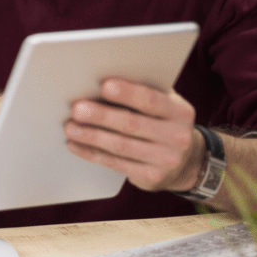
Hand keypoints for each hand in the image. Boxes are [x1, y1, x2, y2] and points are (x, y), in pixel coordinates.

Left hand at [63, 78, 202, 191]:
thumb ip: (144, 92)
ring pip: (120, 146)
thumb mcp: (165, 106)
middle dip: (101, 116)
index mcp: (180, 111)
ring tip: (70, 127)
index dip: (127, 93)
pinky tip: (75, 144)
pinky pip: (115, 163)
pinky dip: (92, 153)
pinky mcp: (151, 177)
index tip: (104, 86)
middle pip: (132, 124)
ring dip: (91, 136)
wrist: (187, 162)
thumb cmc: (164, 123)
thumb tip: (102, 78)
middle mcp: (177, 136)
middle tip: (77, 109)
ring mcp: (165, 159)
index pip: (151, 100)